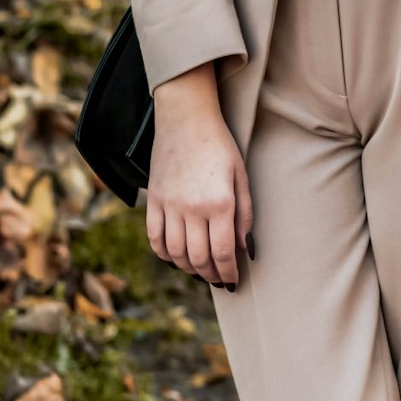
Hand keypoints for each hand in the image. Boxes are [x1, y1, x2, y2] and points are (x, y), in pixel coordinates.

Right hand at [146, 79, 253, 288]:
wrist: (186, 118)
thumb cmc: (219, 145)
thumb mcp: (240, 176)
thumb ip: (245, 214)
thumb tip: (247, 248)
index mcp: (219, 203)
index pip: (224, 253)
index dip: (229, 273)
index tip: (233, 281)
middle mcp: (193, 209)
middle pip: (199, 258)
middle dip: (211, 275)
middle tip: (219, 279)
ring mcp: (169, 205)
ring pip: (176, 254)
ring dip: (189, 268)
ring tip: (200, 270)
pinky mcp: (153, 200)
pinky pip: (155, 238)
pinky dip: (164, 254)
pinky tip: (176, 257)